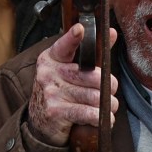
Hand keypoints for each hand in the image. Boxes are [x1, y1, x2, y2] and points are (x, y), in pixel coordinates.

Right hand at [26, 23, 119, 147]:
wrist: (40, 122)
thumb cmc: (60, 91)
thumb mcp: (71, 70)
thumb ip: (92, 53)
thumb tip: (112, 33)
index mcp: (51, 58)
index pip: (64, 46)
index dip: (73, 38)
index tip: (80, 29)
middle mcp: (48, 73)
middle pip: (93, 76)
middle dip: (109, 86)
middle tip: (109, 92)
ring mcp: (51, 92)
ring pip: (95, 97)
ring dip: (108, 105)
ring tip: (107, 107)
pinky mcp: (56, 112)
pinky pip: (90, 113)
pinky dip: (102, 118)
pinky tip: (103, 118)